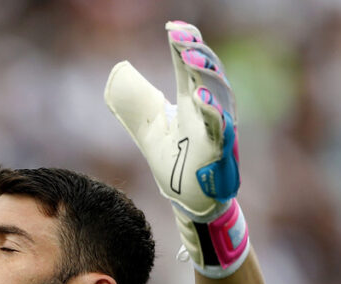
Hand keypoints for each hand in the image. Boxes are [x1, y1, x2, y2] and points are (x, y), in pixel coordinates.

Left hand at [105, 21, 248, 277]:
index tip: (172, 26)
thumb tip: (118, 72)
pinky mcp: (221, 153)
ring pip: (219, 97)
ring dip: (206, 77)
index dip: (184, 45)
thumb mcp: (149, 128)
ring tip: (190, 59)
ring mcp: (218, 131)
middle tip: (180, 37)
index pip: (189, 67)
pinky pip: (221, 131)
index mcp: (193, 102)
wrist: (190, 200)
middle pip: (209, 75)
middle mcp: (210, 111)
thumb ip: (135, 102)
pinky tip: (201, 99)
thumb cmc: (176, 162)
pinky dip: (214, 114)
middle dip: (198, 54)